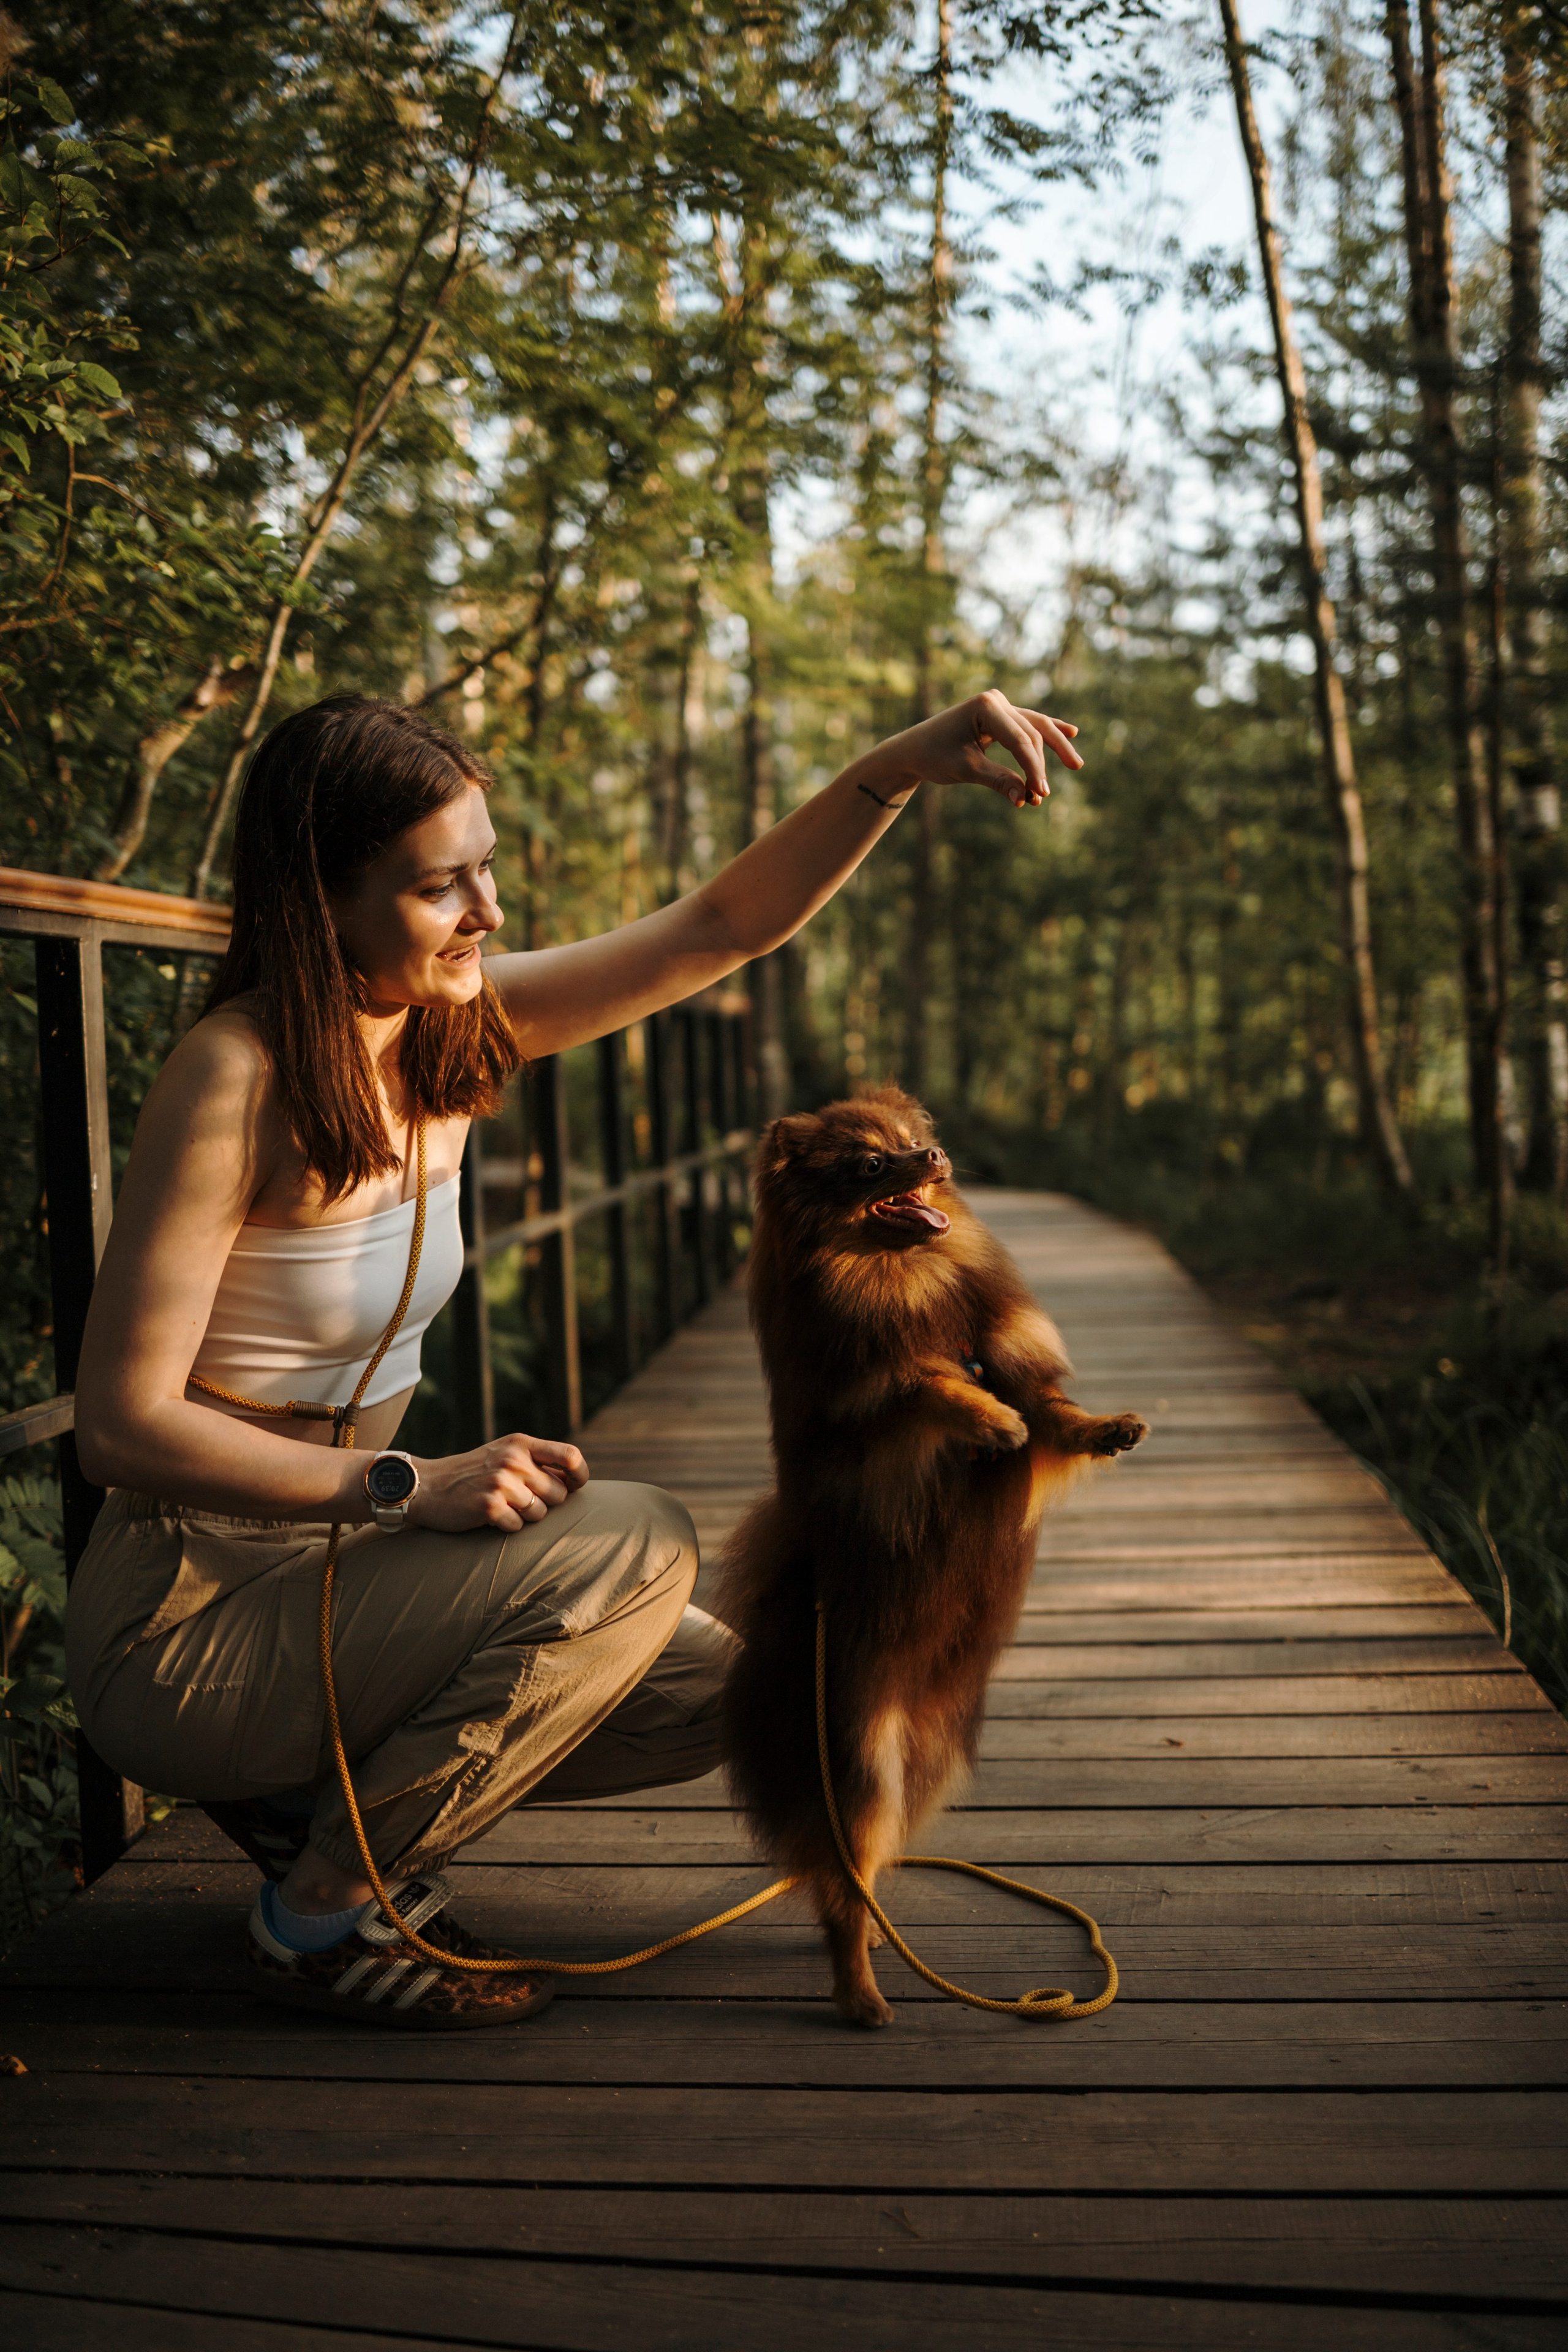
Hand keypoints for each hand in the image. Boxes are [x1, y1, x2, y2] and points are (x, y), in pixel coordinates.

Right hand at [408, 1432, 588, 1531]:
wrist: (427, 1485)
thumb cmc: (471, 1473)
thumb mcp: (503, 1454)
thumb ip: (534, 1461)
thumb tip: (573, 1479)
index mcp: (520, 1444)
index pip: (571, 1456)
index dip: (579, 1475)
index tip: (574, 1486)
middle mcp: (514, 1460)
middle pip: (559, 1493)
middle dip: (545, 1502)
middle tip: (520, 1500)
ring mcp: (502, 1483)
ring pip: (540, 1513)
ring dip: (524, 1516)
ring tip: (501, 1506)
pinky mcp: (490, 1506)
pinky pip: (518, 1527)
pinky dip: (506, 1527)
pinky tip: (488, 1516)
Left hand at [858, 689, 1081, 808]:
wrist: (912, 749)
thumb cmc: (933, 756)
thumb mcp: (965, 769)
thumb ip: (998, 781)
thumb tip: (1026, 798)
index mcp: (985, 706)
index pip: (1020, 740)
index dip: (1034, 768)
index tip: (1040, 794)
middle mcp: (995, 701)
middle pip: (1031, 734)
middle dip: (1040, 765)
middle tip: (1045, 795)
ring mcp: (999, 706)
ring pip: (1034, 728)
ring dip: (1053, 748)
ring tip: (1076, 765)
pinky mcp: (999, 716)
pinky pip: (1028, 725)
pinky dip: (1047, 732)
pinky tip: (1071, 733)